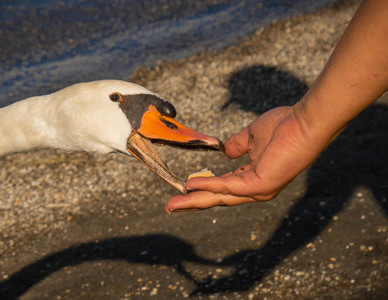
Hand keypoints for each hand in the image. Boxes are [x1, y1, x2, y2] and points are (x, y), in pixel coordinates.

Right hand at [165, 105, 327, 212]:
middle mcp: (255, 189)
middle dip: (193, 204)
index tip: (184, 188)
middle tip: (171, 208)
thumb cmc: (284, 126)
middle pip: (218, 199)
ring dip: (194, 201)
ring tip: (173, 204)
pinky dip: (208, 186)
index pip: (223, 188)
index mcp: (253, 177)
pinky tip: (190, 185)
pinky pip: (227, 187)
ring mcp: (258, 190)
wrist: (305, 122)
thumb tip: (225, 151)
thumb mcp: (252, 135)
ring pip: (219, 198)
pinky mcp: (260, 184)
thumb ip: (237, 144)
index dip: (202, 189)